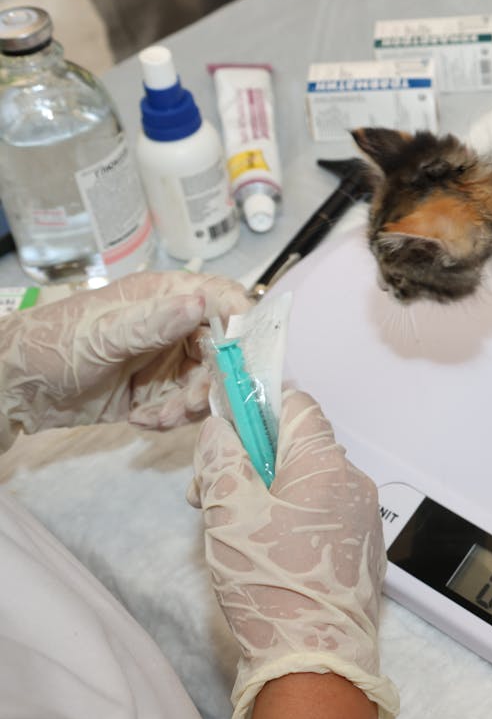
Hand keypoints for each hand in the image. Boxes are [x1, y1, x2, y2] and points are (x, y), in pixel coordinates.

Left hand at [0, 271, 251, 449]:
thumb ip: (154, 322)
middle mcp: (174, 327)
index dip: (241, 325)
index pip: (223, 300)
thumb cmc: (54, 346)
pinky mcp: (157, 392)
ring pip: (207, 385)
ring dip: (189, 407)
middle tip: (190, 405)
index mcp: (165, 298)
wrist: (15, 389)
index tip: (241, 357)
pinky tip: (141, 420)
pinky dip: (169, 419)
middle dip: (212, 382)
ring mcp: (167, 361)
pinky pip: (184, 408)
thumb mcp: (104, 334)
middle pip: (223, 351)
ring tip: (156, 417)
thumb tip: (201, 303)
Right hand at [188, 389, 397, 718]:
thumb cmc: (271, 581)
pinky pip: (320, 517)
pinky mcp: (360, 551)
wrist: (316, 658)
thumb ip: (222, 460)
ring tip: (226, 529)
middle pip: (297, 448)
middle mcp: (353, 483)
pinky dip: (288, 521)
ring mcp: (361, 519)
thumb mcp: (228, 513)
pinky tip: (260, 552)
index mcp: (326, 464)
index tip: (224, 426)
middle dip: (249, 459)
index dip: (258, 406)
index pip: (297, 404)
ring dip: (264, 493)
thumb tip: (222, 429)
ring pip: (305, 485)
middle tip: (207, 492)